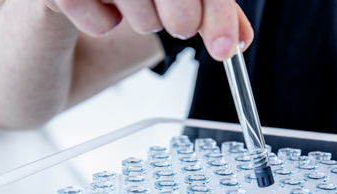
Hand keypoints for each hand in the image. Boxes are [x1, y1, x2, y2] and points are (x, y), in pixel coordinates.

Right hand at [44, 0, 254, 59]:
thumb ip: (208, 9)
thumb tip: (236, 39)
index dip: (217, 10)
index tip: (226, 45)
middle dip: (184, 17)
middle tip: (182, 29)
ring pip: (136, 4)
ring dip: (143, 20)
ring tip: (133, 10)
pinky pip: (99, 20)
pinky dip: (104, 25)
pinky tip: (99, 8)